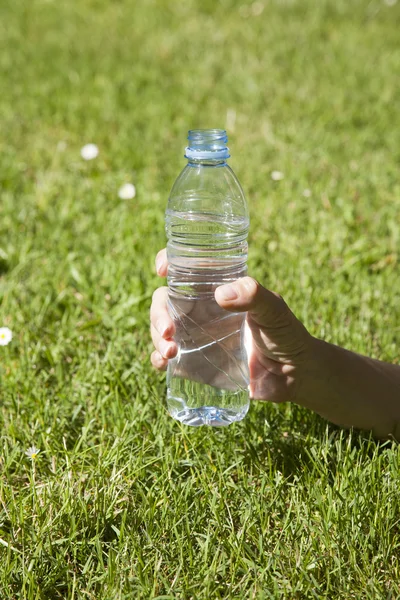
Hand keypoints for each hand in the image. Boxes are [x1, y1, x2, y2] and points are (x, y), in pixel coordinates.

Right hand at [150, 249, 312, 403]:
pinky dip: (158, 359)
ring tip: (170, 352)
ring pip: (161, 330)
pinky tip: (163, 363)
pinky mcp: (195, 363)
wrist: (294, 375)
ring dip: (157, 338)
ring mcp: (196, 337)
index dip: (169, 263)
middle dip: (158, 314)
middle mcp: (201, 311)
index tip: (162, 269)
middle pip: (164, 303)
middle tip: (168, 331)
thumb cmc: (286, 334)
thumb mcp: (275, 310)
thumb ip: (255, 296)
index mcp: (217, 290)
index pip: (186, 270)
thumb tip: (221, 294)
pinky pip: (167, 359)